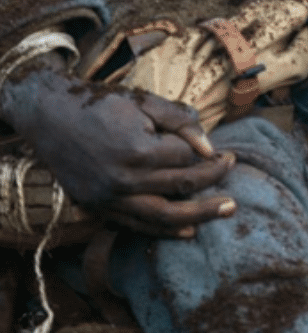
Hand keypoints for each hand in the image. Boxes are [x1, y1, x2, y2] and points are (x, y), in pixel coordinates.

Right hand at [0, 51, 236, 236]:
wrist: (49, 115)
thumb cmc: (101, 103)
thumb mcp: (144, 101)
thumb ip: (180, 121)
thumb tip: (210, 147)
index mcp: (136, 149)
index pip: (186, 158)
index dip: (209, 154)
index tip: (224, 152)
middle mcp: (122, 179)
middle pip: (181, 186)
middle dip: (213, 180)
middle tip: (233, 170)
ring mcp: (108, 198)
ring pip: (163, 216)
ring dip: (199, 215)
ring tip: (227, 210)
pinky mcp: (97, 208)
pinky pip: (136, 226)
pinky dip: (164, 231)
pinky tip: (190, 230)